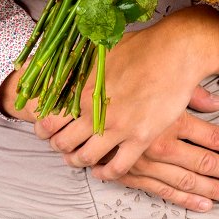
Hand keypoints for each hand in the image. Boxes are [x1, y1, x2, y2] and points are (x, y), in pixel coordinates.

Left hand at [35, 6, 218, 178]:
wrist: (174, 52)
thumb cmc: (141, 45)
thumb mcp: (103, 48)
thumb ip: (82, 61)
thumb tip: (66, 60)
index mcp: (83, 88)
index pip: (49, 119)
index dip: (43, 127)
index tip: (46, 129)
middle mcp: (95, 111)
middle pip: (63, 142)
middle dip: (59, 146)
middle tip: (62, 145)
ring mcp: (118, 127)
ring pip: (85, 158)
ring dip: (78, 161)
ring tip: (79, 159)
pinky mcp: (140, 138)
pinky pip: (117, 167)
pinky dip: (106, 173)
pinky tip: (103, 169)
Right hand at [113, 87, 218, 212]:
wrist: (84, 102)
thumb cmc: (127, 85)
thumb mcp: (164, 81)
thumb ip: (194, 93)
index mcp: (171, 118)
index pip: (213, 137)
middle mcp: (161, 143)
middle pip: (204, 163)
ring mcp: (146, 162)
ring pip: (187, 182)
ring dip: (212, 191)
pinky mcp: (132, 174)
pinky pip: (164, 191)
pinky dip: (185, 201)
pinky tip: (203, 205)